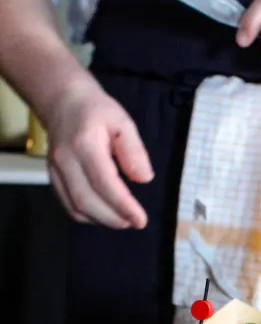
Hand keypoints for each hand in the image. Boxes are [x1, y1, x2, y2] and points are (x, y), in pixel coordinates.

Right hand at [45, 78, 152, 228]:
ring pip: (76, 208)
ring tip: (123, 220)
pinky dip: (89, 217)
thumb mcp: (123, 123)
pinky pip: (69, 206)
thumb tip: (144, 179)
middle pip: (86, 201)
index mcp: (84, 144)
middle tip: (135, 222)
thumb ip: (134, 151)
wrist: (63, 101)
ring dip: (102, 220)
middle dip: (113, 218)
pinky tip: (105, 215)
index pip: (104, 183)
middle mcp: (65, 160)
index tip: (141, 219)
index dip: (123, 206)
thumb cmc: (97, 111)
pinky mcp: (53, 178)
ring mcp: (55, 170)